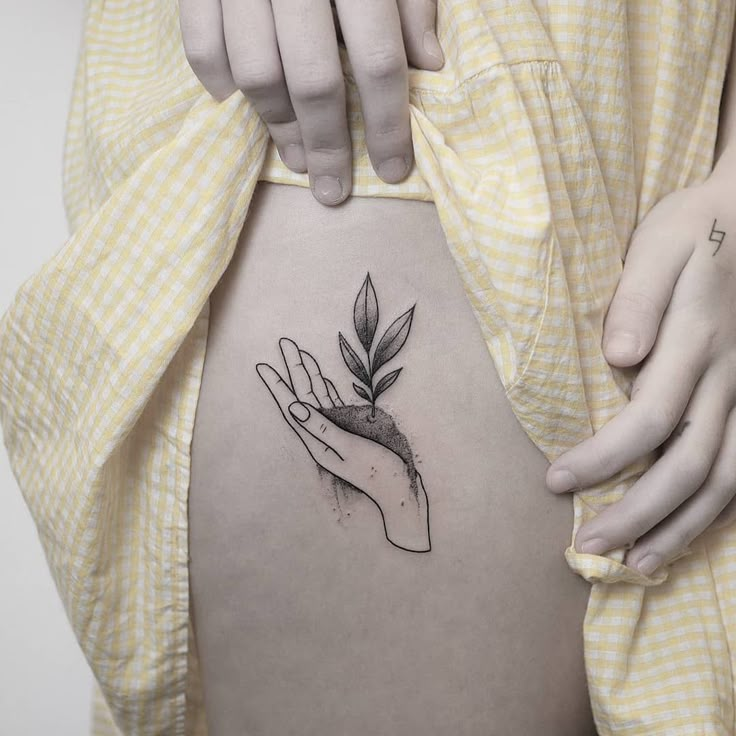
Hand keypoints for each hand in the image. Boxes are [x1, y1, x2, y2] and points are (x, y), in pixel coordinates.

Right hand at [178, 0, 443, 205]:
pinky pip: (200, 43)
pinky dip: (216, 81)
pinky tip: (237, 104)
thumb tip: (428, 64)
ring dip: (277, 126)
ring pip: (255, 72)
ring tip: (297, 157)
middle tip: (333, 190)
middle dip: (328, 144)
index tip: (394, 171)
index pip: (380, 61)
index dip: (390, 124)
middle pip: (313, 80)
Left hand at [256, 337, 430, 551]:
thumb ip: (322, 427)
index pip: (293, 406)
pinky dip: (326, 389)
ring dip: (308, 375)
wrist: (400, 491)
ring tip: (299, 354)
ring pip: (318, 396)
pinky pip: (333, 403)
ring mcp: (337, 432)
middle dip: (294, 369)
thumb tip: (294, 407)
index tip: (263, 365)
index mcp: (317, 441)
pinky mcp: (351, 430)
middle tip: (284, 343)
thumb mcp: (348, 448)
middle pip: (304, 396)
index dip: (278, 385)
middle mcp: (322, 435)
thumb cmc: (377, 471)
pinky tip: (321, 379)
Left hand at [545, 168, 735, 576]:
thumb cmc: (697, 228)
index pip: (647, 421)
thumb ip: (638, 302)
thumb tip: (618, 357)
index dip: (602, 460)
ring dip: (682, 528)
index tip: (555, 482)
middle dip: (636, 514)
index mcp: (699, 342)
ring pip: (726, 479)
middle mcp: (731, 379)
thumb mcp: (661, 247)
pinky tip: (689, 532)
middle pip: (687, 466)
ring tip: (639, 563)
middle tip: (588, 548)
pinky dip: (718, 510)